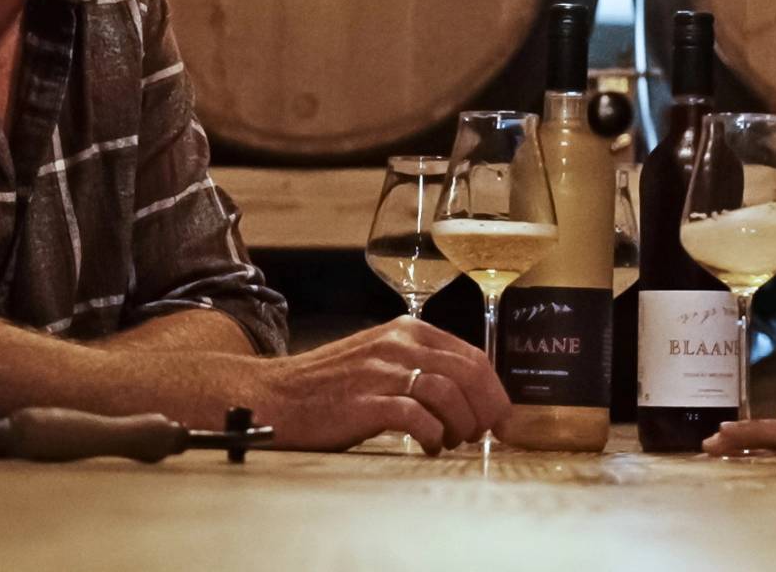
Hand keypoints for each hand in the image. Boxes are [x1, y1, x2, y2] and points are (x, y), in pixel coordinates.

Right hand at [245, 317, 509, 454]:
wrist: (276, 395)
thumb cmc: (331, 384)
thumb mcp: (381, 358)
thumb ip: (421, 365)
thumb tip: (469, 394)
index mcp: (407, 330)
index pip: (472, 354)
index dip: (494, 390)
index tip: (500, 416)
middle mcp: (398, 344)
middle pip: (468, 371)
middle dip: (486, 408)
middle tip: (484, 433)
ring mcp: (381, 371)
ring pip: (448, 392)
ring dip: (461, 424)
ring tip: (453, 440)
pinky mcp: (365, 402)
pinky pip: (417, 417)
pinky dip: (433, 434)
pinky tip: (429, 444)